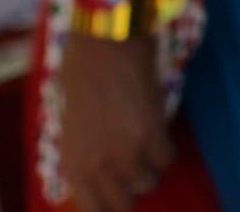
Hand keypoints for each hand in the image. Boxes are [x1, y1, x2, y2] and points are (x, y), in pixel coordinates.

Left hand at [53, 32, 173, 211]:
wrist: (105, 43)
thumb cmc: (81, 75)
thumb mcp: (72, 124)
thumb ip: (84, 154)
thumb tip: (99, 173)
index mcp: (73, 164)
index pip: (93, 211)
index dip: (110, 208)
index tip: (120, 196)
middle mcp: (97, 166)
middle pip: (124, 206)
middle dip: (132, 191)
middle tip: (135, 169)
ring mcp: (125, 152)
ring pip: (149, 183)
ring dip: (150, 167)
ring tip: (146, 144)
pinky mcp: (151, 134)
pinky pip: (167, 159)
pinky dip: (167, 148)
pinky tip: (159, 129)